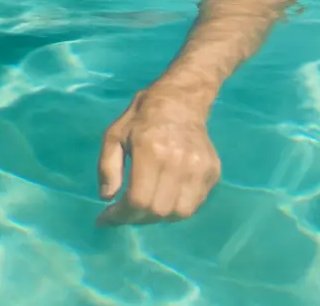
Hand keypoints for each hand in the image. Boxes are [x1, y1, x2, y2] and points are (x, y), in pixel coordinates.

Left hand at [97, 91, 219, 224]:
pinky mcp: (213, 172)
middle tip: (125, 214)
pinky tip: (164, 198)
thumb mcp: (114, 135)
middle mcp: (179, 162)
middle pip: (159, 210)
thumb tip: (106, 198)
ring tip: (145, 208)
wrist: (180, 101)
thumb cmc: (141, 117)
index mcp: (151, 150)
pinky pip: (196, 204)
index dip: (122, 215)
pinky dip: (177, 209)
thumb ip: (108, 167)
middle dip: (137, 218)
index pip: (139, 199)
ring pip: (180, 213)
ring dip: (159, 217)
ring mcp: (200, 169)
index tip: (107, 218)